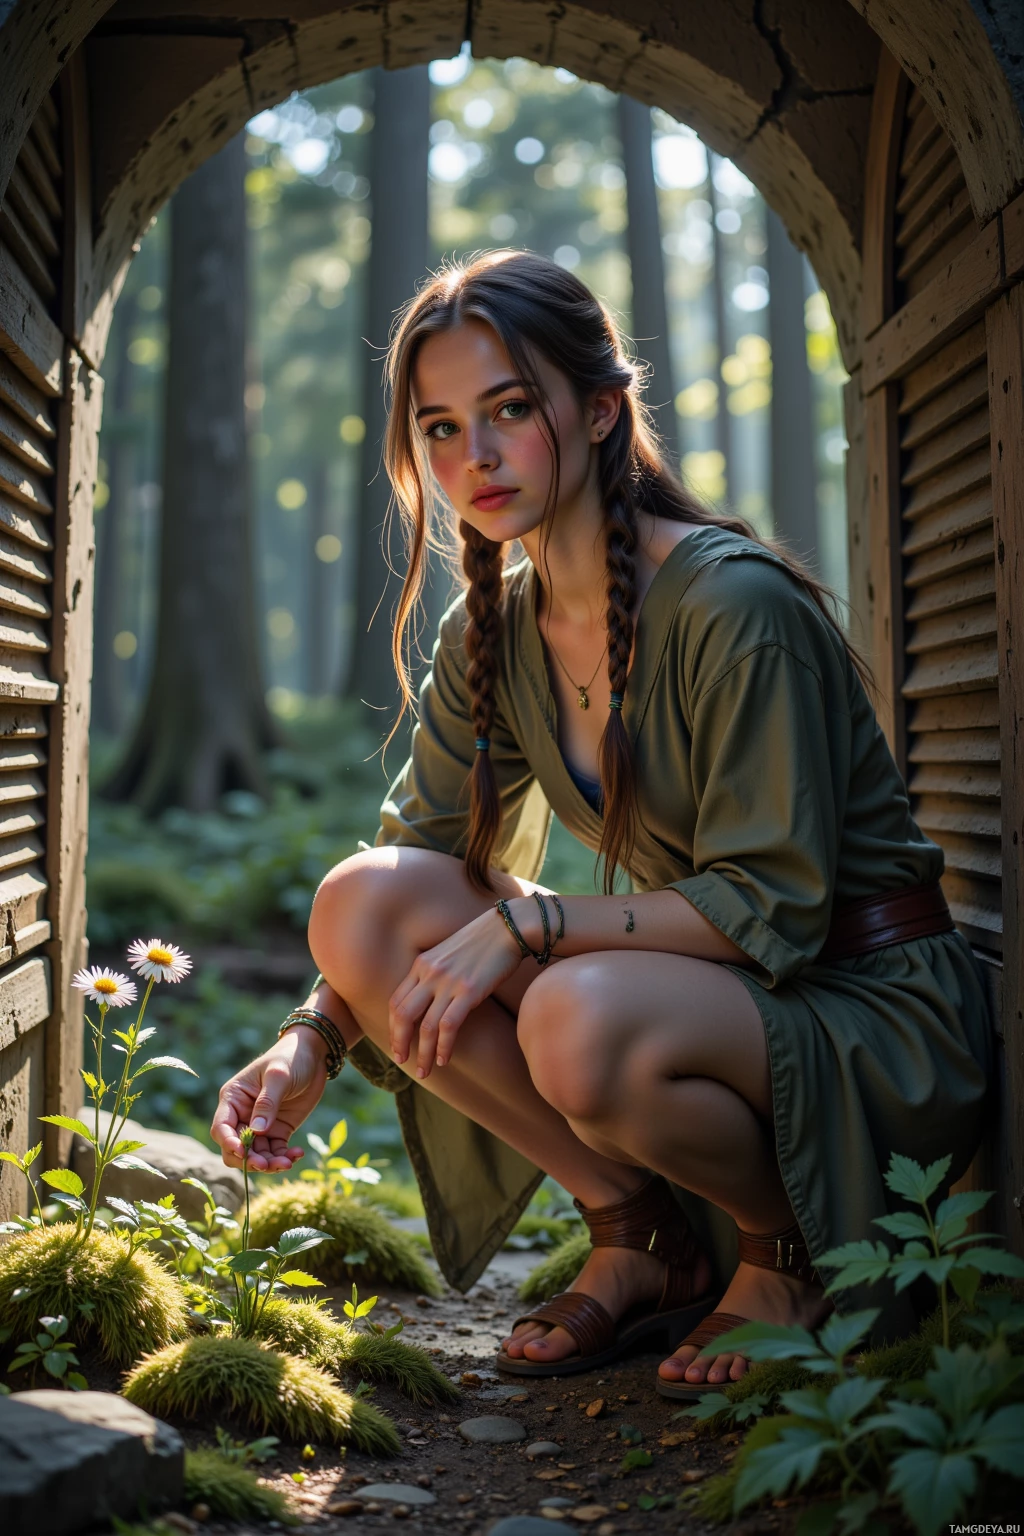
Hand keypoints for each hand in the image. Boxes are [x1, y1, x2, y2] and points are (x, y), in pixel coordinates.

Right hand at [210, 1025, 327, 1170]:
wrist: (313, 1056)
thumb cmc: (290, 1058)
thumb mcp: (279, 1075)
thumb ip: (267, 1102)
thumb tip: (256, 1131)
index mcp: (233, 1098)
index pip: (221, 1127)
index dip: (229, 1143)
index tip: (243, 1153)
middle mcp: (242, 1115)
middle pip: (234, 1148)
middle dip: (248, 1160)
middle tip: (266, 1165)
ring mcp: (260, 1126)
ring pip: (255, 1155)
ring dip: (269, 1164)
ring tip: (287, 1163)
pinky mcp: (277, 1131)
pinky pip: (275, 1152)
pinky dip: (284, 1158)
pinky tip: (297, 1155)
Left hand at [389, 904, 526, 1078]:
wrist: (509, 927)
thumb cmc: (483, 942)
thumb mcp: (449, 954)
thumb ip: (435, 974)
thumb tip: (430, 999)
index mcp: (422, 964)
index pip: (396, 1001)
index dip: (393, 1027)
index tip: (397, 1044)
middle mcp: (430, 973)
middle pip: (403, 1015)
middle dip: (400, 1043)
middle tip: (402, 1061)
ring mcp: (448, 982)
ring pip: (425, 1027)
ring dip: (423, 1053)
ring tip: (425, 1070)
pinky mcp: (469, 991)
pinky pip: (449, 1026)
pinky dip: (444, 1047)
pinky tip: (444, 1059)